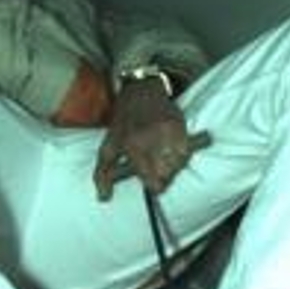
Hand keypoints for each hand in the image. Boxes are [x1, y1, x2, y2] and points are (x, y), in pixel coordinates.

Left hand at [93, 79, 210, 201]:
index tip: (151, 182)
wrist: (140, 90)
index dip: (153, 185)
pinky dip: (182, 153)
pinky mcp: (179, 125)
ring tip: (164, 157)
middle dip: (164, 176)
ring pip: (179, 164)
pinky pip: (187, 151)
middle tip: (157, 168)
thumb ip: (102, 174)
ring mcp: (167, 132)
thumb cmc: (123, 122)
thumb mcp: (107, 146)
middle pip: (168, 175)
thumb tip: (103, 198)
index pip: (152, 181)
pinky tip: (173, 148)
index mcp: (132, 147)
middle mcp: (151, 140)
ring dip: (173, 165)